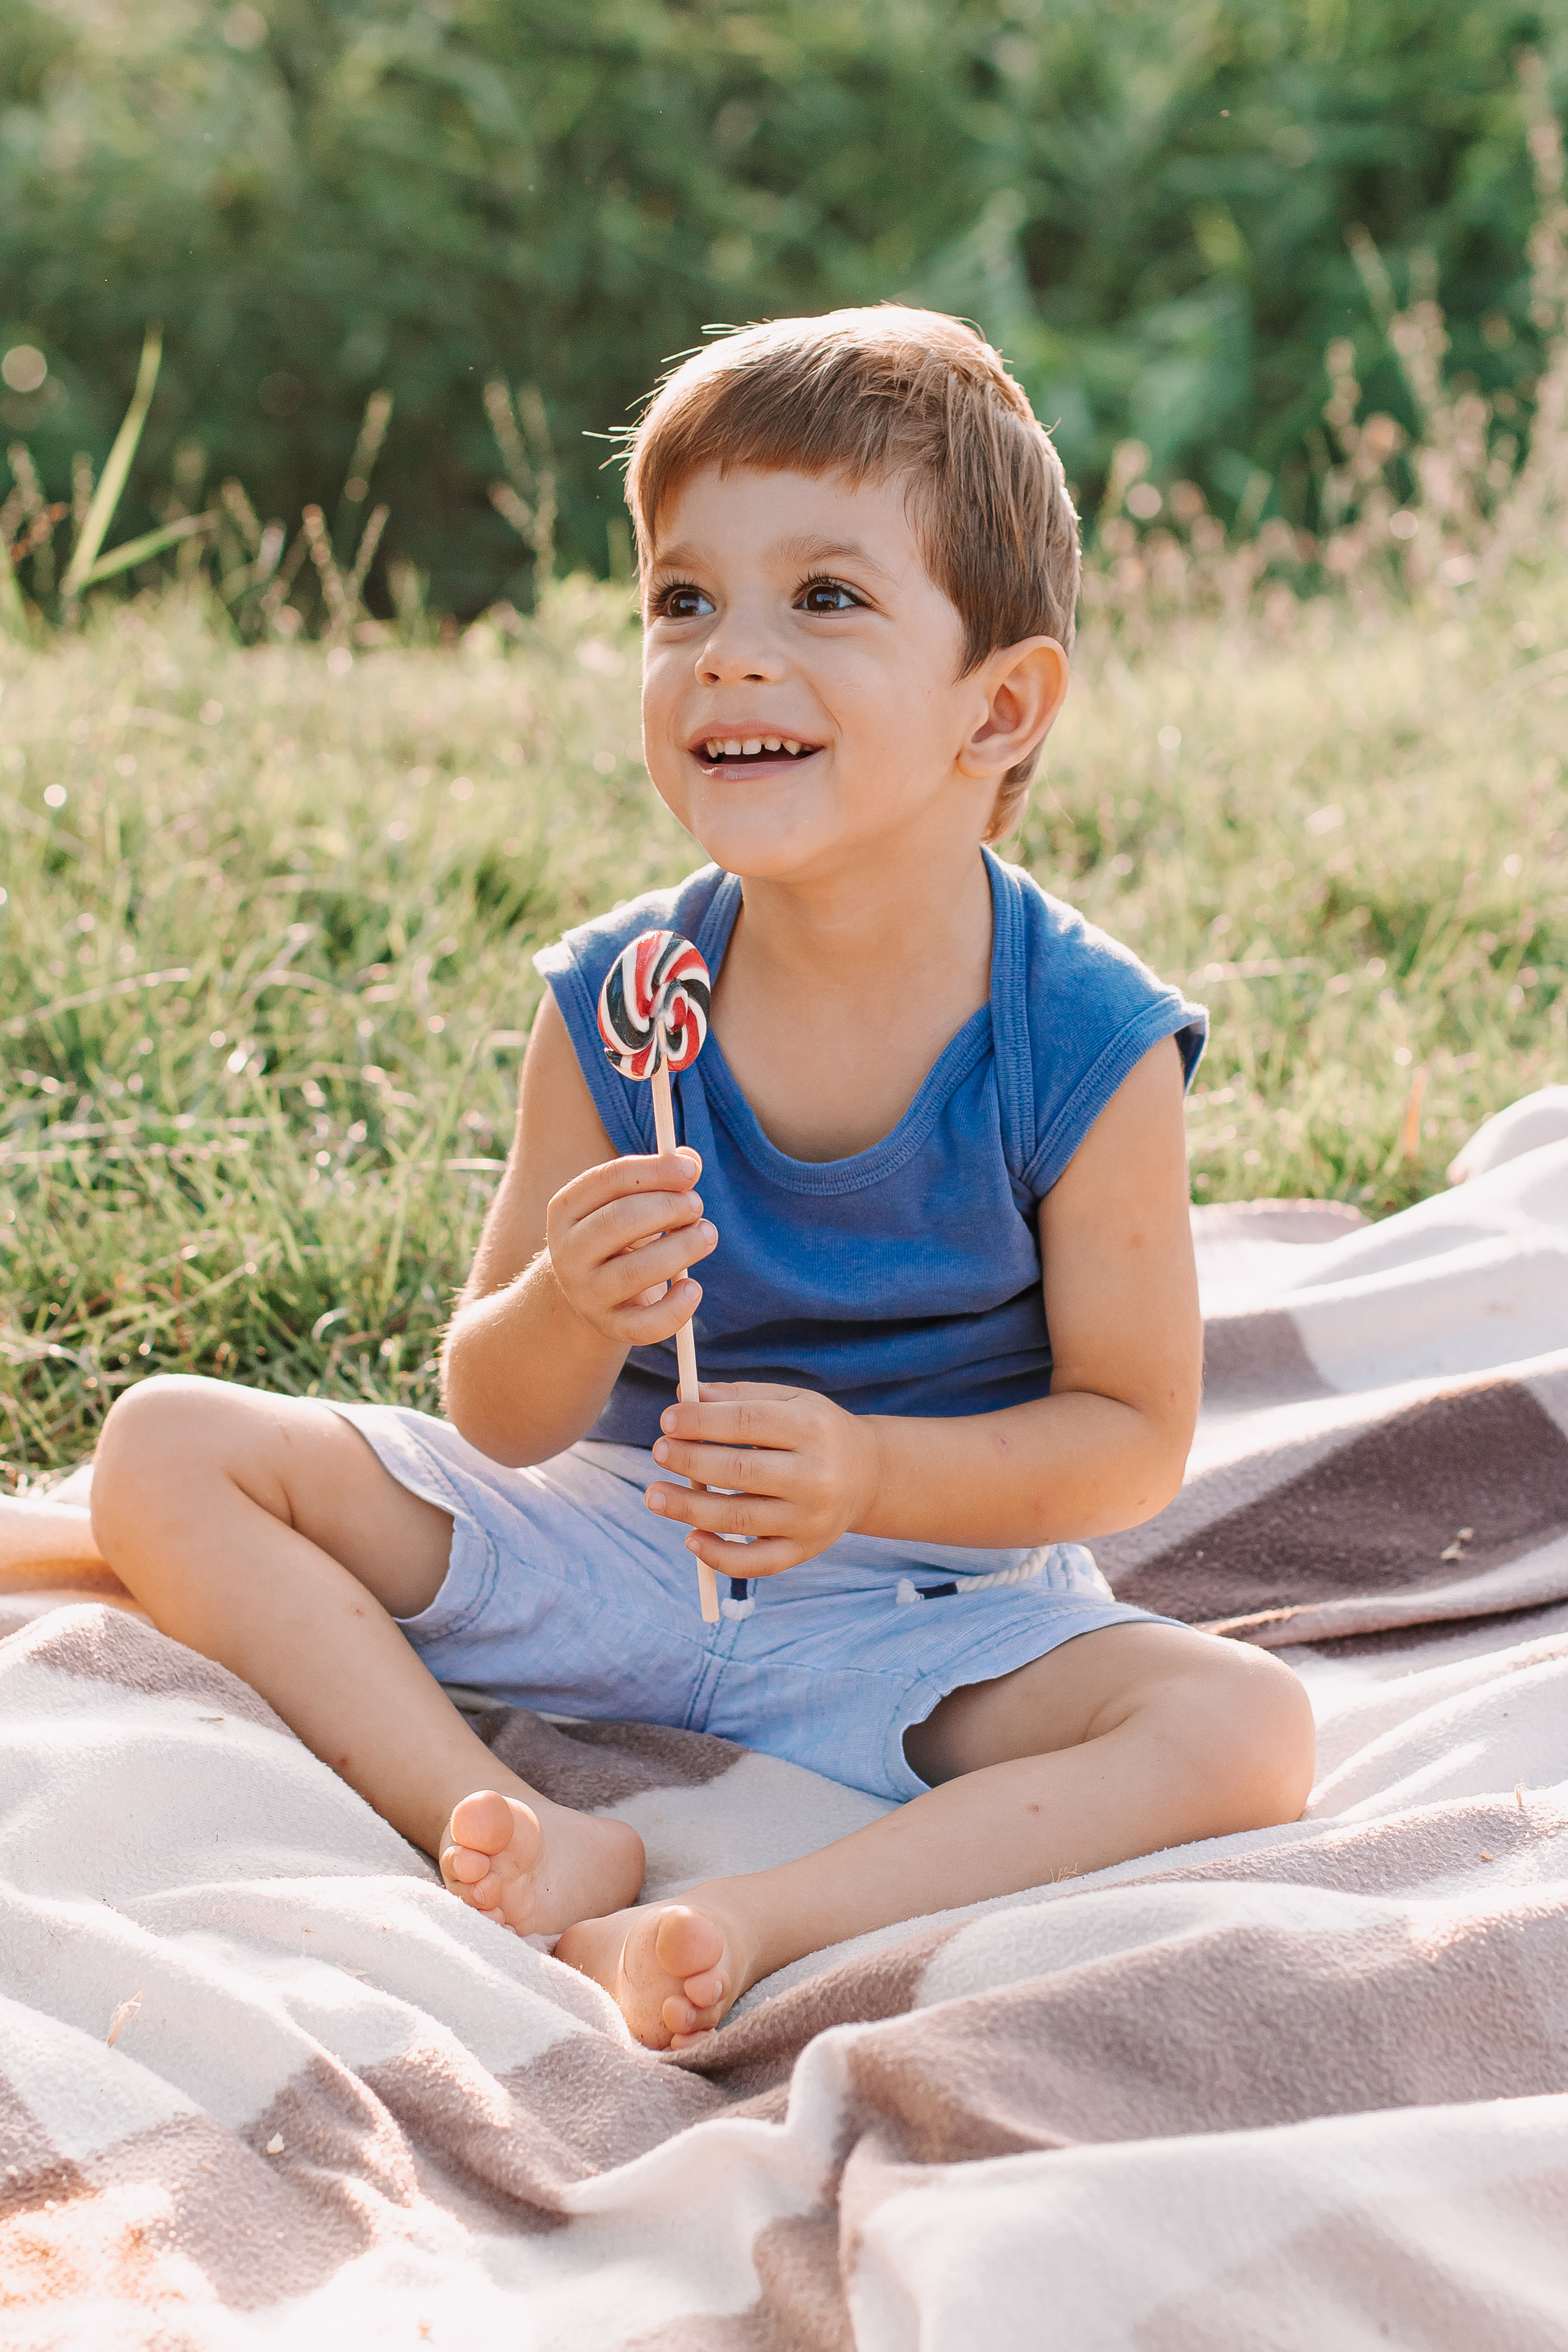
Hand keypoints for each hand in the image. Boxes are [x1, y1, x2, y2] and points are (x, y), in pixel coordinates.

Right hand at [544, 1148, 716, 1347]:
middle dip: (669, 1207)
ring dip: (682, 1248)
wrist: (586, 1295)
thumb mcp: (626, 1202)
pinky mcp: (609, 1326)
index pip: (609, 1180)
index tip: (692, 1170)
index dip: (655, 1171)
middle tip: (697, 1206)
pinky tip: (693, 1288)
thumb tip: (690, 1160)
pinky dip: (677, 1308)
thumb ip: (657, 1178)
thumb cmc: (617, 1237)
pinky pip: (645, 1324)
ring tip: (706, 1235)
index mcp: (567, 1209)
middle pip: (619, 1221)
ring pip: (636, 1271)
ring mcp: (586, 1293)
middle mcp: (568, 1252)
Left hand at [645, 1382, 881, 1576]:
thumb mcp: (791, 1401)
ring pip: (739, 1519)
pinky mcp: (804, 1550)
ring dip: (688, 1509)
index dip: (701, 1422)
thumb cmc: (816, 1431)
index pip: (747, 1422)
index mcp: (813, 1428)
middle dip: (690, 1461)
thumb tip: (686, 1396)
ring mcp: (811, 1518)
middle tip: (659, 1451)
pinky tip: (690, 1539)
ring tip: (654, 1495)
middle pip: (739, 1471)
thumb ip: (740, 1396)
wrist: (868, 1475)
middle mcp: (816, 1476)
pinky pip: (756, 1563)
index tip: (667, 1420)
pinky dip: (718, 1557)